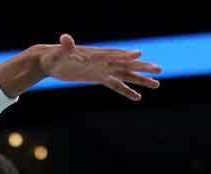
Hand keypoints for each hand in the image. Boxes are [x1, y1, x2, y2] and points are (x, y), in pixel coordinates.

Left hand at [39, 34, 162, 99]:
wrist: (51, 62)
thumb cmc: (55, 56)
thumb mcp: (60, 51)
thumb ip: (66, 46)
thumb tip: (64, 38)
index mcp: (97, 54)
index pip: (114, 54)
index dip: (126, 55)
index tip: (140, 54)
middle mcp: (104, 62)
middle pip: (127, 64)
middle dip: (142, 67)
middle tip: (159, 69)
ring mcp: (103, 70)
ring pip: (126, 75)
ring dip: (141, 80)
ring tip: (157, 85)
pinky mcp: (99, 77)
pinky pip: (116, 85)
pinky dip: (126, 91)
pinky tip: (138, 98)